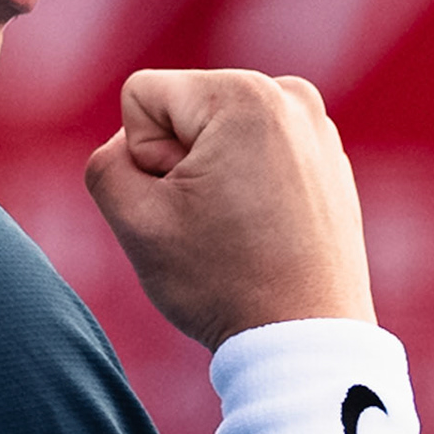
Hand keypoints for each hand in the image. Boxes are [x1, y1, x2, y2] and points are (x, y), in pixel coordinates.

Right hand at [84, 68, 374, 351]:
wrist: (305, 340)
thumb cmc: (222, 282)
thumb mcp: (134, 220)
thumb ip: (105, 162)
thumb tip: (133, 145)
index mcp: (244, 94)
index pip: (142, 98)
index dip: (144, 158)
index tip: (183, 204)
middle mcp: (290, 95)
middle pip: (182, 110)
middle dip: (179, 163)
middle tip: (213, 222)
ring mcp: (316, 126)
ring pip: (215, 132)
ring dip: (211, 175)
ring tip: (239, 228)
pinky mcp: (328, 158)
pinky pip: (254, 152)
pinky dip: (247, 186)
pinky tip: (264, 233)